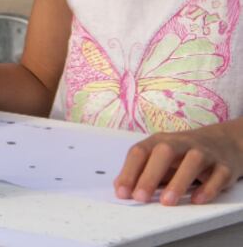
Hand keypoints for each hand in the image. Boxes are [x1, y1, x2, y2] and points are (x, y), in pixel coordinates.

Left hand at [114, 121, 242, 205]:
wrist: (221, 143)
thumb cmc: (182, 155)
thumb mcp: (158, 159)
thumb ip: (140, 171)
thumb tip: (120, 187)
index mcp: (159, 141)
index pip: (140, 152)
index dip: (129, 172)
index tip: (122, 192)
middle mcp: (181, 143)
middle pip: (163, 153)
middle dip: (150, 175)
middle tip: (140, 197)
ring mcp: (204, 153)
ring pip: (192, 162)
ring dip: (178, 182)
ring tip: (167, 201)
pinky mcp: (223, 166)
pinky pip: (218, 175)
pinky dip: (208, 188)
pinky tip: (196, 199)